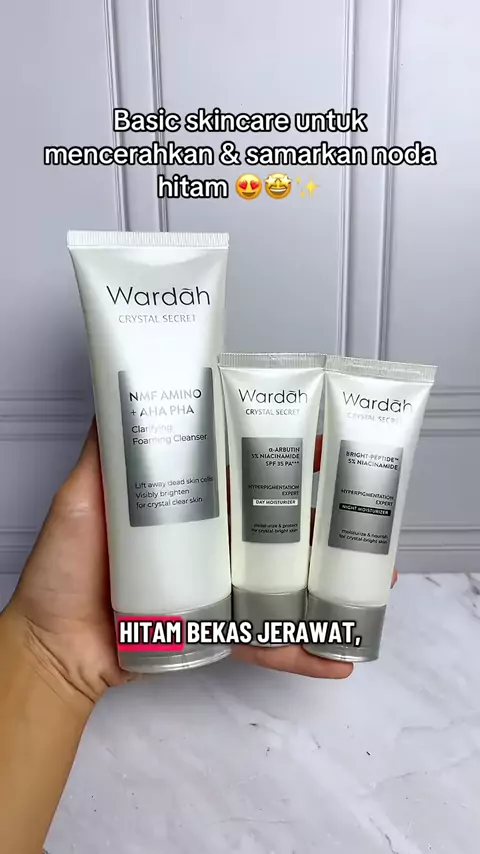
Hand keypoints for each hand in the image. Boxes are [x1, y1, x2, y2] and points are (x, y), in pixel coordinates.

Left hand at [6, 423, 396, 701]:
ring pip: (282, 585)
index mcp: (188, 506)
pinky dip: (300, 654)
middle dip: (325, 522)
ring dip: (330, 587)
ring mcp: (216, 591)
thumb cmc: (63, 571)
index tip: (325, 443)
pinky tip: (338, 658)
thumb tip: (126, 384)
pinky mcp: (215, 634)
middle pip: (276, 529)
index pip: (244, 475)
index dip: (285, 458)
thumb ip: (107, 450)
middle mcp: (209, 544)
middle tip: (367, 512)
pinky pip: (262, 644)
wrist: (53, 647)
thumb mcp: (83, 497)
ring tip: (378, 581)